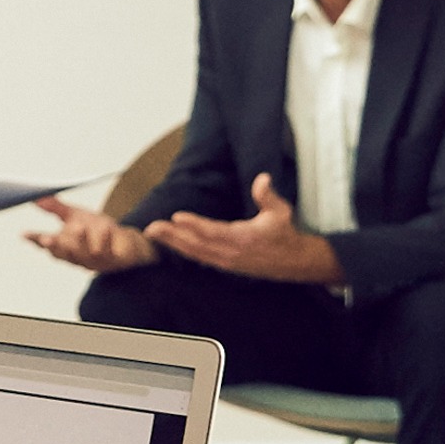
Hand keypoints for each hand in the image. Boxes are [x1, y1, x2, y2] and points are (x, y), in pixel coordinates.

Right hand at [25, 195, 156, 272]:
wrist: (127, 243)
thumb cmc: (98, 232)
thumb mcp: (76, 216)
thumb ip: (56, 209)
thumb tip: (36, 198)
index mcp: (66, 247)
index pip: (47, 244)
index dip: (35, 240)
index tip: (24, 234)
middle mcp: (78, 257)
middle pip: (63, 254)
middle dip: (55, 246)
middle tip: (46, 238)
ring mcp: (95, 261)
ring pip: (85, 255)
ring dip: (81, 242)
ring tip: (78, 227)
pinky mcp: (113, 261)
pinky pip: (108, 252)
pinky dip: (106, 240)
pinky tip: (106, 228)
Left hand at [153, 175, 344, 287]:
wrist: (293, 262)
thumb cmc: (284, 233)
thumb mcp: (281, 211)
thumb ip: (268, 196)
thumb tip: (262, 178)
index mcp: (244, 238)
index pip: (214, 232)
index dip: (195, 225)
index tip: (177, 217)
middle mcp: (231, 253)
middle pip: (197, 245)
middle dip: (173, 236)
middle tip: (151, 228)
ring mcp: (226, 261)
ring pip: (194, 253)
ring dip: (172, 243)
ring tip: (153, 233)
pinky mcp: (224, 265)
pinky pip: (199, 257)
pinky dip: (182, 250)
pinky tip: (169, 243)